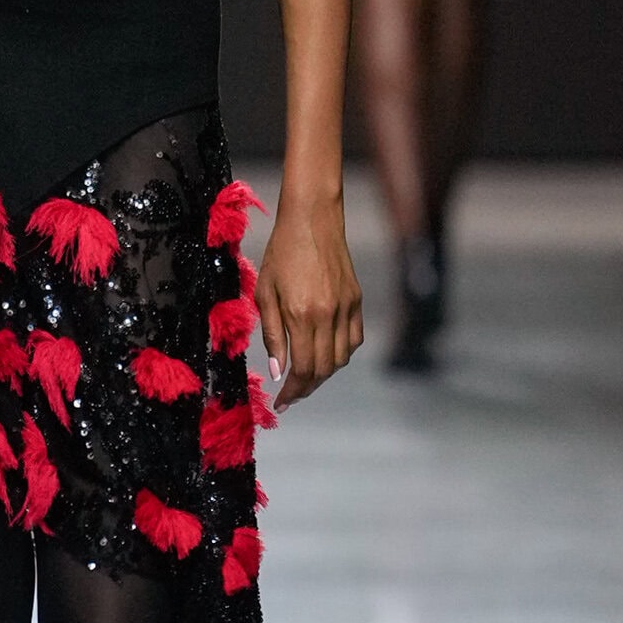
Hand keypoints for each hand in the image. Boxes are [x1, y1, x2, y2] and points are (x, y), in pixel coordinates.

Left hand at [257, 199, 363, 406]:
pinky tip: (326, 353)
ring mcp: (346, 308)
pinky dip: (341, 354)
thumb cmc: (281, 252)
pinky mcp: (357, 300)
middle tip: (291, 395)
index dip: (293, 392)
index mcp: (301, 315)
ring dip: (324, 373)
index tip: (281, 403)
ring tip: (306, 376)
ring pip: (341, 359)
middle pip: (323, 369)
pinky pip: (354, 339)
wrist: (312, 219)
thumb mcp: (265, 292)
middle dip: (306, 388)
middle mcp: (328, 315)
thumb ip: (271, 334)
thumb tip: (278, 371)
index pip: (302, 369)